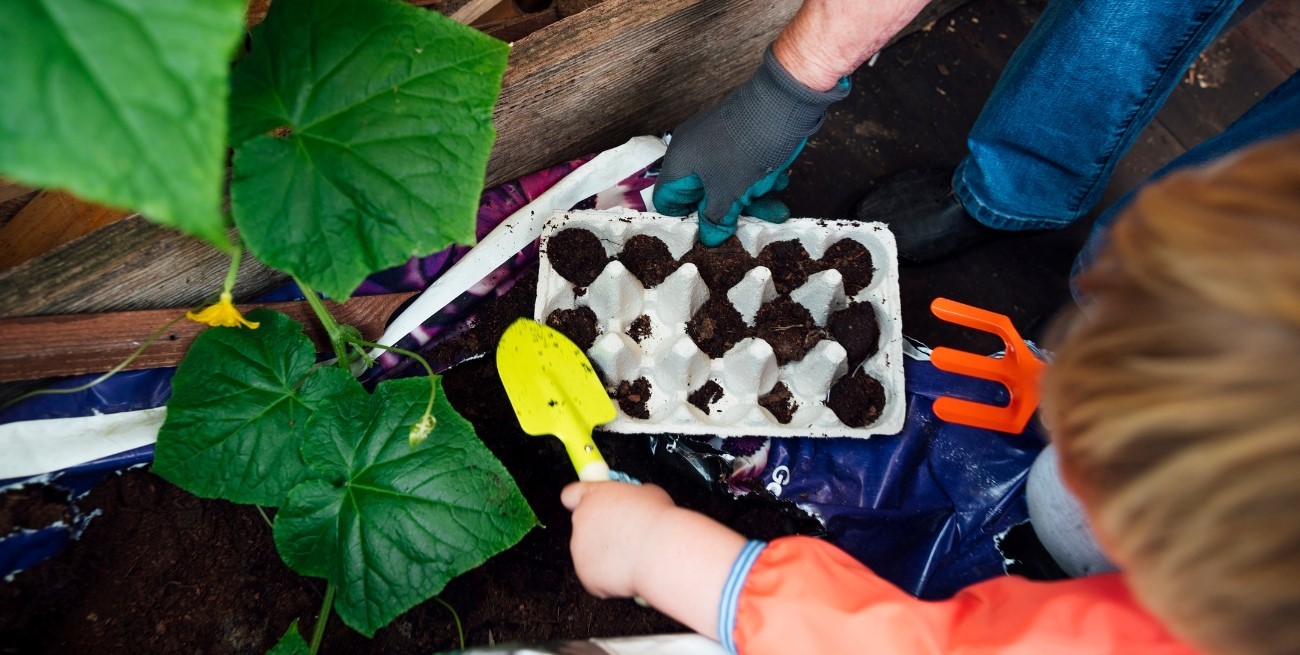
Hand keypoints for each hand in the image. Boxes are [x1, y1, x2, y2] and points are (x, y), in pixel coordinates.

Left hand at [561, 481, 674, 598]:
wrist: (660, 551)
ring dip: (607, 557)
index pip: (571, 495)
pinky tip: (629, 571)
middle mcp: (581, 520)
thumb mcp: (647, 494)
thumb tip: (633, 506)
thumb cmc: (657, 521)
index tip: (588, 507)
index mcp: (593, 496)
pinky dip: (610, 578)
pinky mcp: (585, 574)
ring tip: (633, 556)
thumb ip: (629, 498)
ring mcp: (580, 548)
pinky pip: (596, 577)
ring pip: (591, 554)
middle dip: (602, 534)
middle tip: (626, 538)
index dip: (579, 501)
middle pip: (584, 527)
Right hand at [653, 46, 848, 245]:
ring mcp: (715, 140)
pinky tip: (779, 181)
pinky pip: (741, 166)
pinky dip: (757, 179)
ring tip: (776, 206)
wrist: (784, 100)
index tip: (709, 230)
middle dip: (729, 211)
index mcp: (679, 162)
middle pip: (702, 194)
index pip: (668, 201)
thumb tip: (709, 238)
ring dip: (750, 198)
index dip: (687, 219)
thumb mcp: (729, 192)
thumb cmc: (748, 146)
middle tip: (751, 221)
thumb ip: (715, 219)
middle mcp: (691, 149)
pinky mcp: (737, 135)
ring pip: (726, 181)